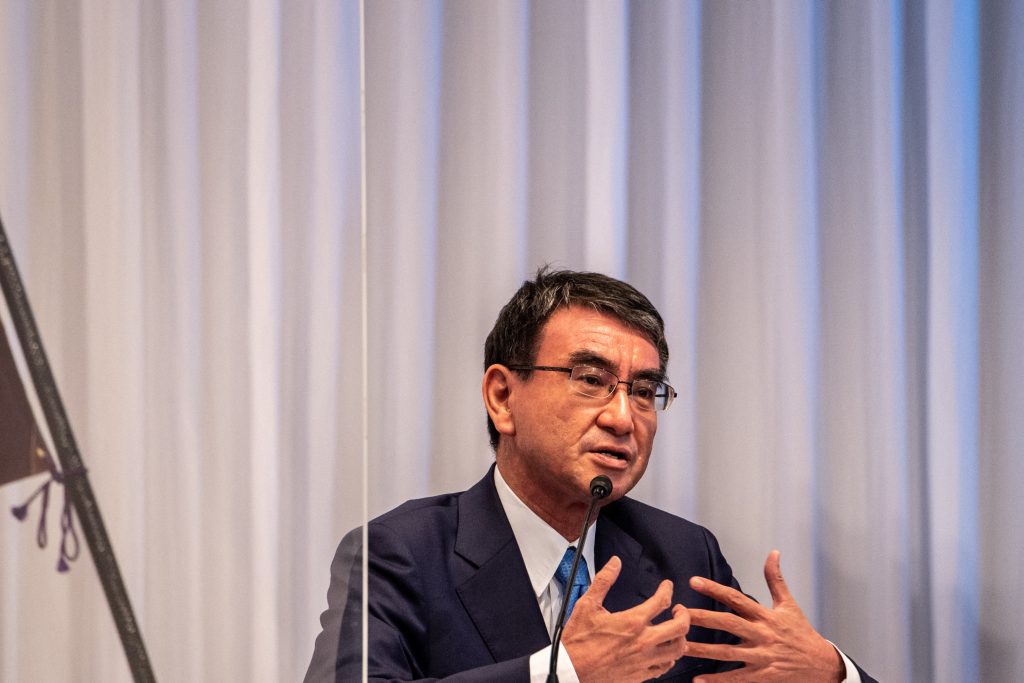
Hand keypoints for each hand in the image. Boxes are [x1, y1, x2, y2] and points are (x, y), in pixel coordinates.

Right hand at [561, 555, 689, 681]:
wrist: (571, 670)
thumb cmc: (578, 641)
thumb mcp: (587, 605)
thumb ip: (604, 581)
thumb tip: (615, 563)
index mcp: (632, 622)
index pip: (661, 601)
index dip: (667, 590)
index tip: (667, 587)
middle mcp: (643, 642)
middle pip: (680, 627)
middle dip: (684, 615)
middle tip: (679, 610)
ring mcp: (644, 661)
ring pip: (677, 650)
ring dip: (680, 638)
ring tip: (676, 632)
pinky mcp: (640, 675)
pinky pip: (664, 668)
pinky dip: (669, 659)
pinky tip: (665, 653)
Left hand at [686, 550, 845, 681]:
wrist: (822, 665)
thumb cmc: (802, 633)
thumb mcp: (789, 604)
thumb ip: (776, 579)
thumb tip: (773, 552)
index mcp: (765, 616)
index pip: (736, 599)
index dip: (714, 589)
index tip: (693, 581)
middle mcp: (761, 635)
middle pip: (728, 624)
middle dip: (702, 617)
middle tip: (679, 613)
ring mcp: (761, 657)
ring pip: (727, 653)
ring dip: (702, 650)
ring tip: (679, 646)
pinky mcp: (762, 676)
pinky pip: (736, 679)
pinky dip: (717, 680)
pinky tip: (697, 680)